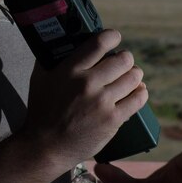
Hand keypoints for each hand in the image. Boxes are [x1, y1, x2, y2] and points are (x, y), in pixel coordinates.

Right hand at [23, 29, 147, 169]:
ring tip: (130, 77)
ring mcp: (102, 102)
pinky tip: (138, 91)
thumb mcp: (40, 78)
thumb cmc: (42, 111)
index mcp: (71, 69)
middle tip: (122, 63)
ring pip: (134, 77)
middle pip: (123, 59)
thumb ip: (52, 58)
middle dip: (125, 59)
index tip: (115, 38)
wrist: (46, 146)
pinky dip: (140, 93)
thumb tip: (63, 40)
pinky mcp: (113, 119)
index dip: (113, 36)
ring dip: (134, 75)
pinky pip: (138, 99)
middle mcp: (88, 82)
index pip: (101, 42)